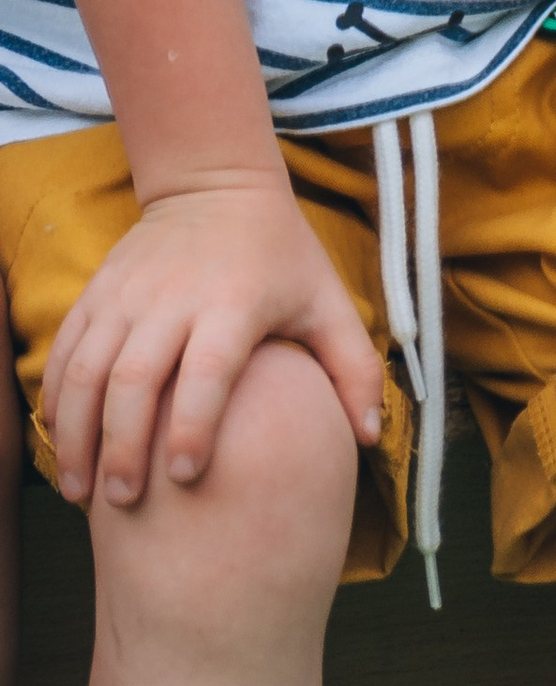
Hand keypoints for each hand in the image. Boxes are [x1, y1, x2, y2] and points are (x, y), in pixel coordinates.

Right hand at [44, 174, 384, 510]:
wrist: (216, 183)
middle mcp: (173, 298)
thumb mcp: (328, 299)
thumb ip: (355, 367)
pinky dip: (55, 401)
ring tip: (82, 493)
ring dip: (75, 434)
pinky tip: (60, 445)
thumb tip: (369, 437)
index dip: (193, 426)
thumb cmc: (281, 255)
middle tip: (123, 501)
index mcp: (234, 302)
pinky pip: (64, 351)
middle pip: (135, 379)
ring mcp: (127, 294)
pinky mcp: (96, 292)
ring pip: (86, 369)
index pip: (208, 371)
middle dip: (122, 445)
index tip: (185, 477)